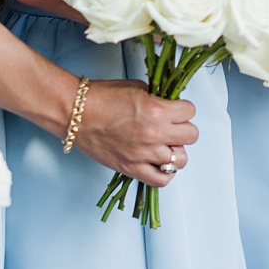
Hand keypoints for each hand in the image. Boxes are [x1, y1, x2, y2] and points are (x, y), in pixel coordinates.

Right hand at [70, 78, 197, 188]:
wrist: (76, 113)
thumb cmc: (102, 97)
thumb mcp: (137, 88)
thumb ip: (159, 98)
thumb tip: (172, 106)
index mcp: (157, 110)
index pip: (190, 111)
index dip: (183, 109)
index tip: (176, 109)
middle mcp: (154, 134)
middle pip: (191, 136)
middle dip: (183, 128)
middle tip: (171, 126)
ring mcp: (144, 154)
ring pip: (181, 160)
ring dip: (175, 150)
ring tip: (164, 144)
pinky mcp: (131, 168)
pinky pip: (162, 180)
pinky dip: (165, 172)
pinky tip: (158, 162)